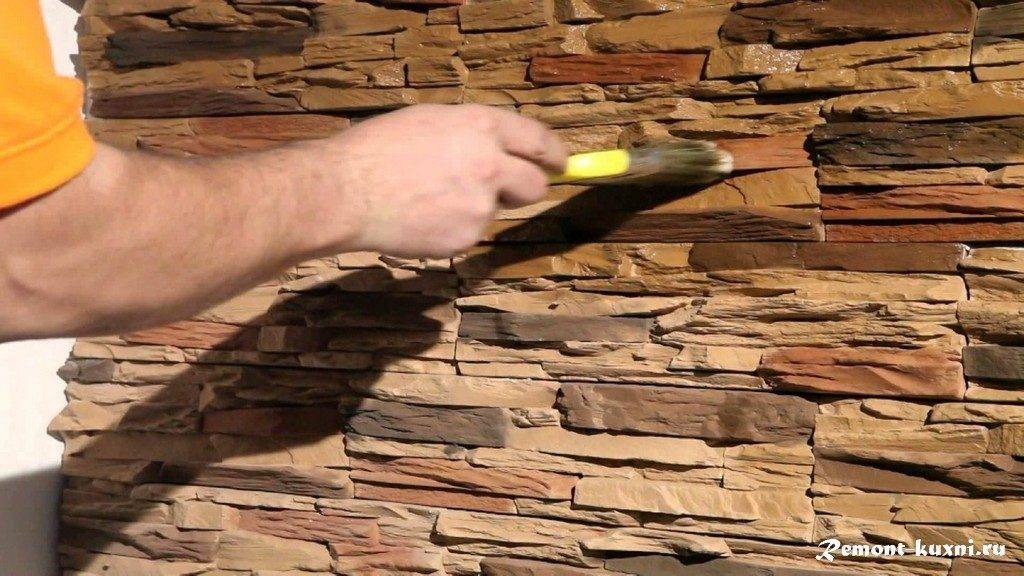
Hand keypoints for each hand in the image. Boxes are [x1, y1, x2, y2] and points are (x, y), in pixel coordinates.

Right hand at [310, 104, 567, 257]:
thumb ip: (472, 133)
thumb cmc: (377, 150)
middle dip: (526, 187)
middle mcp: (491, 164)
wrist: (347, 192)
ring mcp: (481, 205)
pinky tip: (421, 216)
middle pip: (535, 185)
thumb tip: (500, 148)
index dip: (554, 153)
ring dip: (476, 206)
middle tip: (506, 188)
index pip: (538, 140)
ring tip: (430, 196)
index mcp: (482, 126)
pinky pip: (470, 231)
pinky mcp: (467, 237)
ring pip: (495, 210)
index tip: (561, 162)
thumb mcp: (430, 120)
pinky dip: (453, 227)